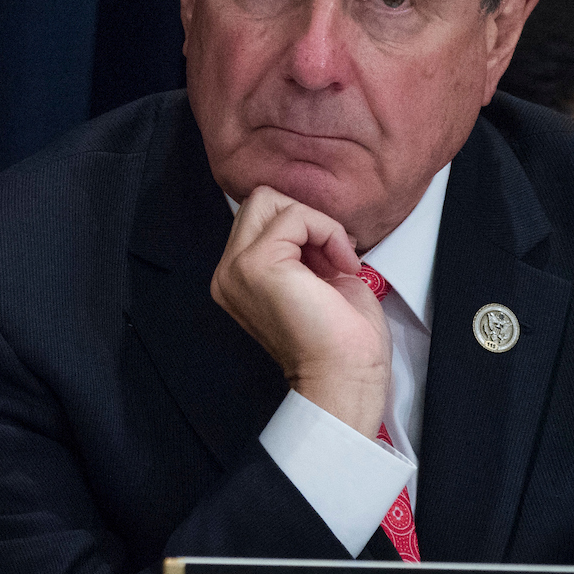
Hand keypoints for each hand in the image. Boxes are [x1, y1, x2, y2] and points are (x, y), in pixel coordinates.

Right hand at [210, 186, 390, 436]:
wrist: (346, 374)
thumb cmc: (342, 339)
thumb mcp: (313, 280)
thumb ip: (298, 250)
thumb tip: (310, 221)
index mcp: (238, 278)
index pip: (260, 218)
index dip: (302, 227)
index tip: (333, 260)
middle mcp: (227, 273)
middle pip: (258, 201)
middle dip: (304, 217)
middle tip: (333, 254)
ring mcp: (235, 268)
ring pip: (270, 199)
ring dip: (315, 223)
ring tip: (337, 261)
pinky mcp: (256, 264)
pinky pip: (294, 217)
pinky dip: (326, 231)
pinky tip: (341, 266)